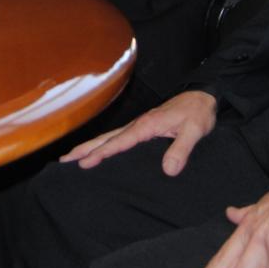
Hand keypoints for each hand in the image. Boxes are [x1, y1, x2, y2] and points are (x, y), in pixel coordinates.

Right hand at [60, 90, 217, 174]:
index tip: (84, 163)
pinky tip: (99, 151)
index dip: (101, 153)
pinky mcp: (143, 128)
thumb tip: (168, 170)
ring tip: (72, 156)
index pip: (120, 142)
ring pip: (110, 137)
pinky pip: (119, 137)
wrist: (203, 97)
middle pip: (107, 138)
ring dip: (91, 146)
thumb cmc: (199, 112)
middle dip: (85, 149)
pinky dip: (104, 144)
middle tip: (65, 160)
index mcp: (147, 125)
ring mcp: (139, 125)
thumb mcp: (195, 130)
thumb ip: (181, 149)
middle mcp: (139, 124)